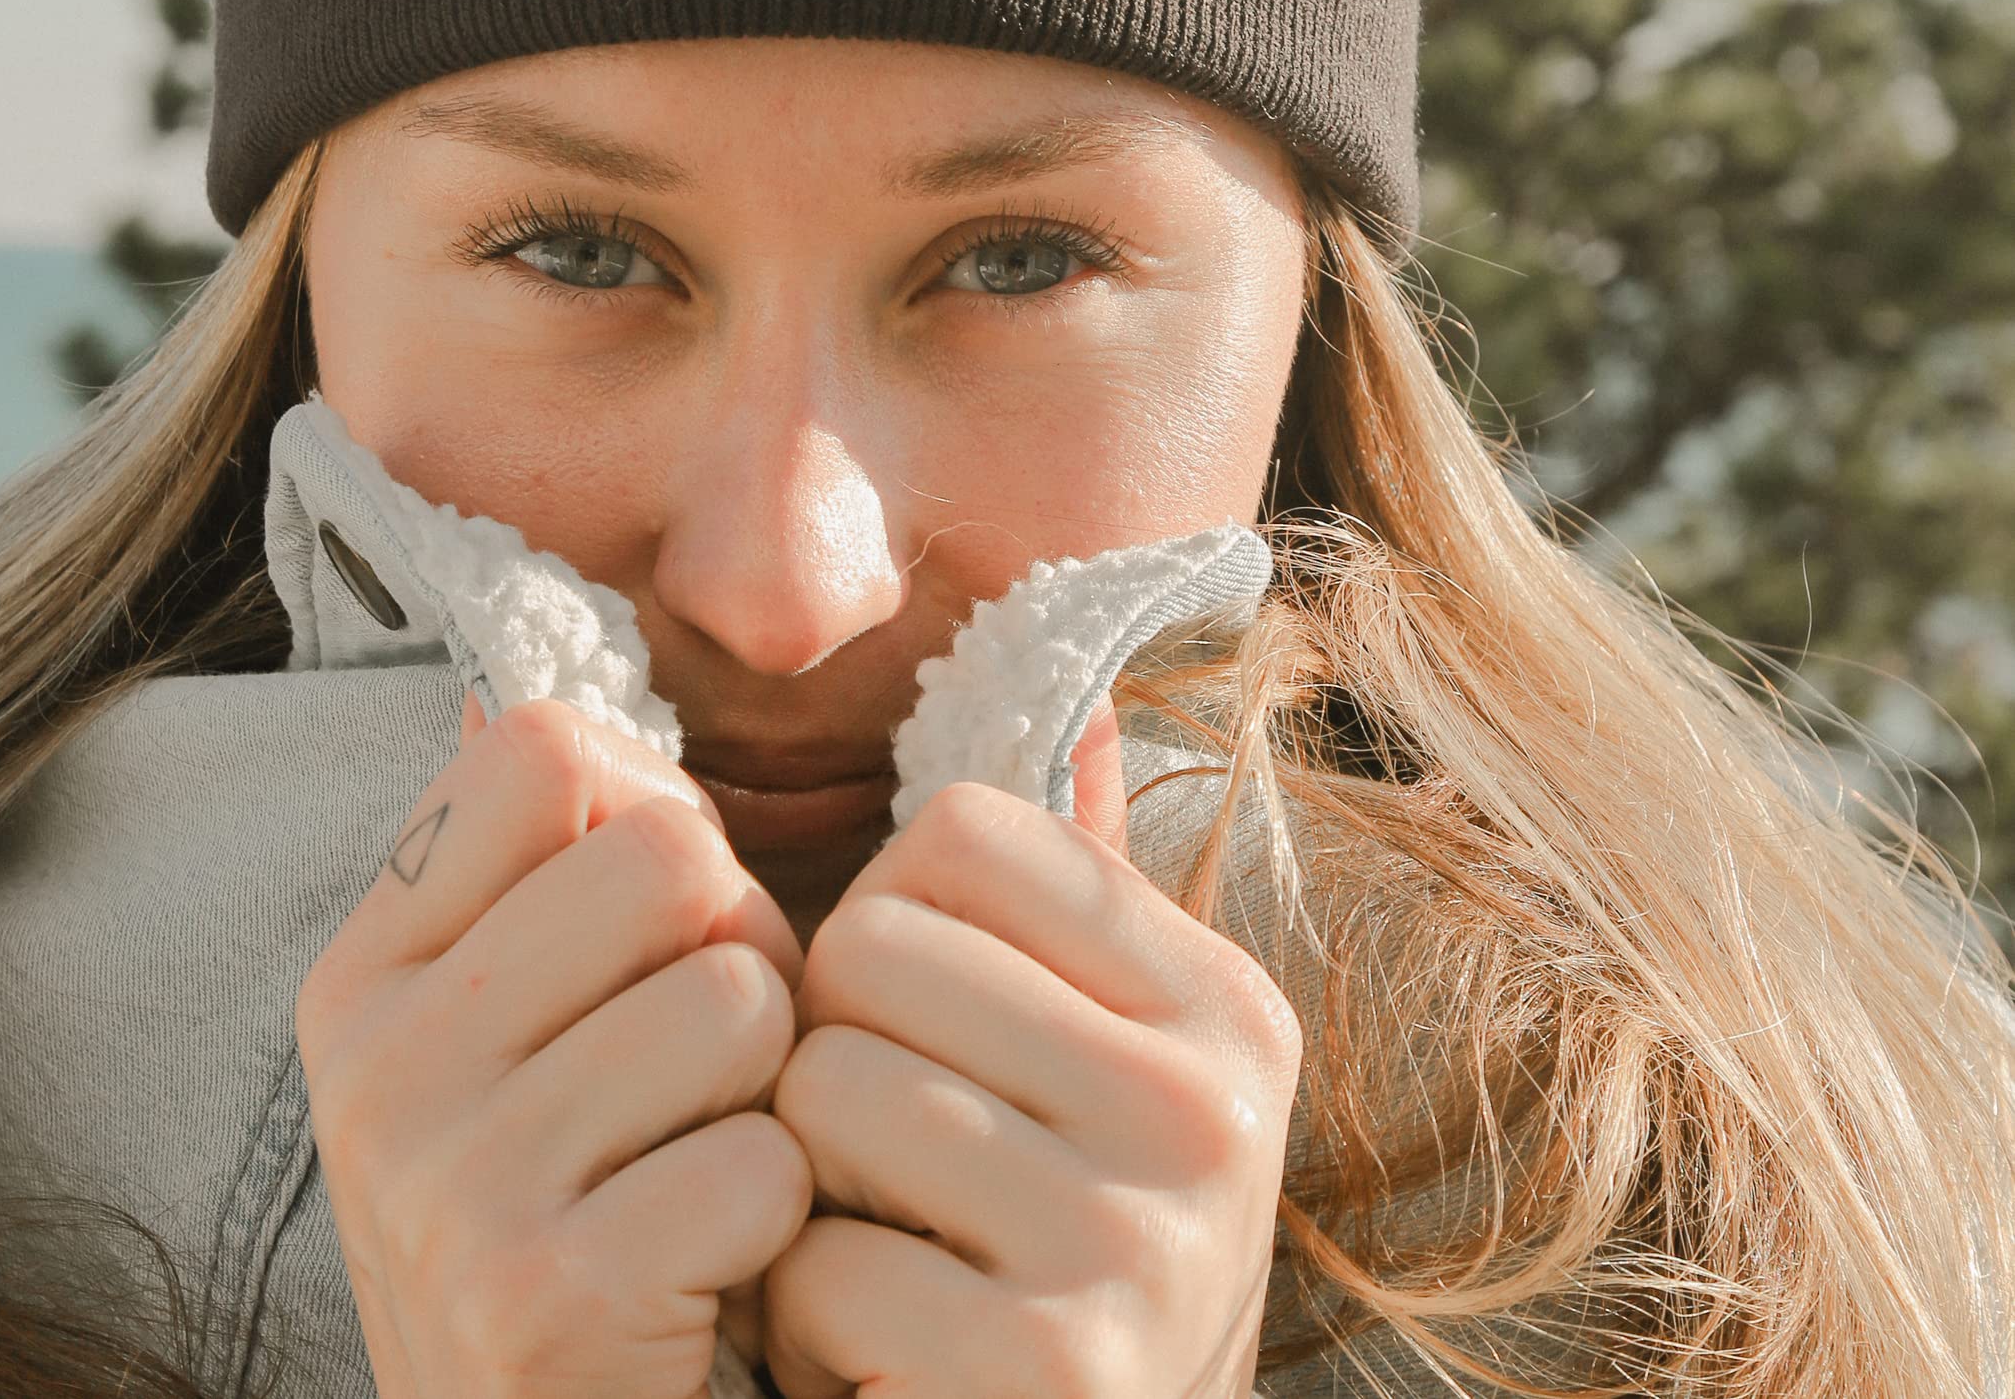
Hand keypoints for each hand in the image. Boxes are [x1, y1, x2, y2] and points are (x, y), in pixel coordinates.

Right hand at [297, 693, 813, 1398]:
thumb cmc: (578, 1224)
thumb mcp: (502, 1049)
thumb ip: (531, 885)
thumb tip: (521, 700)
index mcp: (367, 972)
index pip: (549, 750)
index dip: (656, 815)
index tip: (655, 931)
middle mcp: (378, 1060)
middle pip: (669, 852)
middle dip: (744, 948)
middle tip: (712, 1067)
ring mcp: (444, 1182)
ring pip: (738, 997)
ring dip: (772, 1088)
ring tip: (708, 1164)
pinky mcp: (538, 1297)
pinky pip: (763, 1160)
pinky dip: (781, 1216)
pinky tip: (714, 1275)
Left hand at [760, 699, 1300, 1398]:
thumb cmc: (1058, 1253)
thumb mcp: (1110, 1070)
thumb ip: (1085, 903)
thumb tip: (1091, 697)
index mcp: (1222, 1008)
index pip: (961, 834)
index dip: (888, 921)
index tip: (925, 1032)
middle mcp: (1208, 1112)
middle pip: (868, 950)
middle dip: (828, 1055)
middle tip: (884, 1166)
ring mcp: (1139, 1245)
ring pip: (824, 1093)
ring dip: (805, 1188)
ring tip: (885, 1254)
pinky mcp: (1047, 1372)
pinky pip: (813, 1261)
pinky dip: (806, 1319)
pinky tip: (883, 1356)